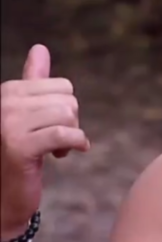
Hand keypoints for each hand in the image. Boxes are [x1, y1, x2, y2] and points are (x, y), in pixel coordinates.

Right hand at [0, 44, 89, 238]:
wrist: (3, 193)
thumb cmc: (19, 151)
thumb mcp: (27, 113)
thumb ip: (34, 82)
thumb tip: (39, 48)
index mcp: (8, 91)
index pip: (62, 86)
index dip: (65, 108)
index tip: (51, 126)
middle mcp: (5, 103)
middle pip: (68, 99)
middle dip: (71, 121)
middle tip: (56, 140)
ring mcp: (8, 124)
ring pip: (68, 115)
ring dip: (71, 134)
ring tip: (57, 149)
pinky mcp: (18, 147)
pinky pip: (64, 134)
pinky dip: (75, 143)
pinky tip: (70, 153)